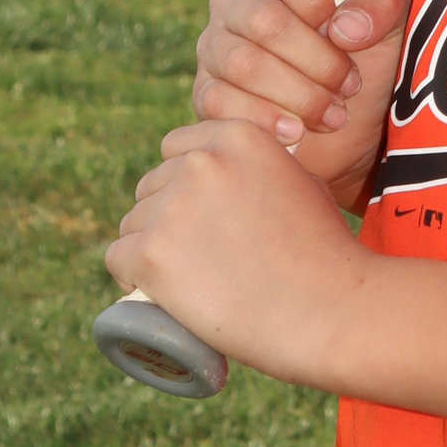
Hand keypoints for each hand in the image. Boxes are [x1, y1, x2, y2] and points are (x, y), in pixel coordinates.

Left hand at [105, 119, 375, 383]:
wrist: (329, 309)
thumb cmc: (324, 254)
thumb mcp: (302, 182)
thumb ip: (263, 166)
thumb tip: (236, 174)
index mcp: (237, 136)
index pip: (177, 149)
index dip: (183, 184)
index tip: (199, 218)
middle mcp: (201, 162)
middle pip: (151, 186)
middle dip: (165, 218)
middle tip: (197, 259)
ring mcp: (173, 206)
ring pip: (132, 224)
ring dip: (149, 249)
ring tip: (188, 282)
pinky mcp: (152, 253)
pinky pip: (118, 259)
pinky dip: (130, 277)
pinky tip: (153, 292)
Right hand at [193, 0, 407, 204]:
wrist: (349, 139)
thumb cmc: (367, 69)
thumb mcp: (391, 32)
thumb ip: (382, 7)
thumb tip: (344, 27)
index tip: (344, 33)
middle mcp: (235, 3)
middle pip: (264, 21)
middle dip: (318, 61)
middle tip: (350, 86)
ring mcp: (214, 48)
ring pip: (243, 65)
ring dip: (299, 96)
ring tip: (333, 116)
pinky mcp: (206, 94)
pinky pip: (221, 103)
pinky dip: (268, 121)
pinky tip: (297, 132)